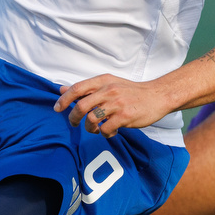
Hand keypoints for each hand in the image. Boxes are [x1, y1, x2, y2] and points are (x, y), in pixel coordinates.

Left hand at [55, 75, 175, 137]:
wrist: (157, 96)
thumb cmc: (130, 92)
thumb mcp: (108, 84)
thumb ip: (86, 88)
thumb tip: (61, 89)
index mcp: (103, 81)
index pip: (77, 88)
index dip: (64, 99)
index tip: (57, 108)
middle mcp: (109, 90)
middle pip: (81, 106)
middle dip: (73, 117)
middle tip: (74, 123)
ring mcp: (117, 104)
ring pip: (92, 119)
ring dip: (89, 128)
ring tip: (95, 129)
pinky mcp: (125, 116)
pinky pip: (105, 129)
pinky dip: (104, 133)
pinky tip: (109, 131)